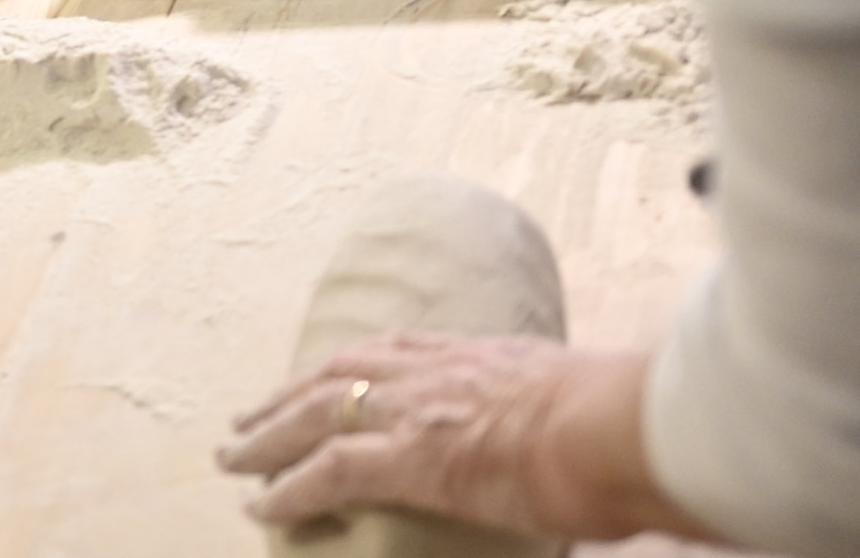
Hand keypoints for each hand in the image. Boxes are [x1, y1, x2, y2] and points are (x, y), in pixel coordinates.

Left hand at [222, 335, 702, 545]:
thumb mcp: (584, 400)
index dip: (350, 368)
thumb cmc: (628, 423)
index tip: (322, 380)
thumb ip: (558, 412)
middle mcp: (432, 370)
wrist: (626, 427)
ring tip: (232, 458)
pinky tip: (262, 509)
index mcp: (474, 355)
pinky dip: (289, 490)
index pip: (392, 351)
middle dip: (286, 396)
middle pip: (334, 374)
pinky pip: (327, 473)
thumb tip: (581, 438)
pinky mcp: (408, 458)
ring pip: (312, 415)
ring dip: (266, 437)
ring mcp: (414, 411)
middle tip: (247, 417)